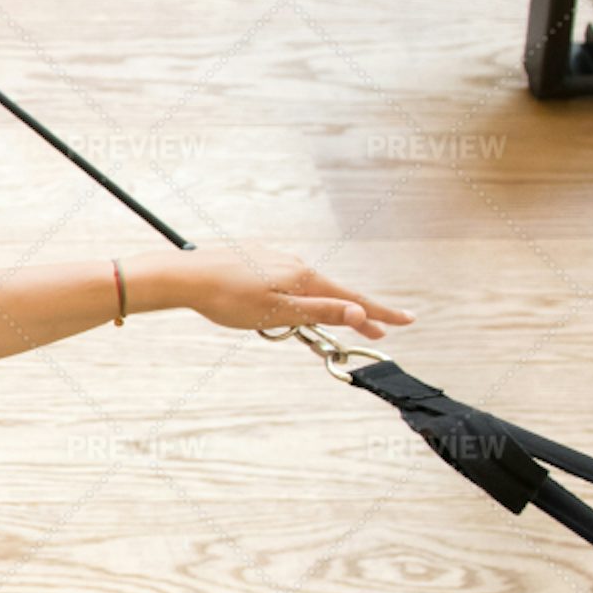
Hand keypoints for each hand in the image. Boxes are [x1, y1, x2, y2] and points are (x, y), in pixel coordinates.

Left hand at [152, 244, 408, 342]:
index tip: (408, 320)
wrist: (183, 276)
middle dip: (353, 313)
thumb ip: (319, 311)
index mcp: (304, 277)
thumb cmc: (227, 299)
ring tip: (312, 327)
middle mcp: (294, 263)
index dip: (379, 312)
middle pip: (332, 293)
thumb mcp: (277, 312)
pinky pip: (283, 281)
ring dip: (318, 307)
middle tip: (378, 333)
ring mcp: (274, 259)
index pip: (352, 298)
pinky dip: (292, 296)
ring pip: (305, 288)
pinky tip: (275, 305)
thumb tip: (359, 311)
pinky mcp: (255, 259)